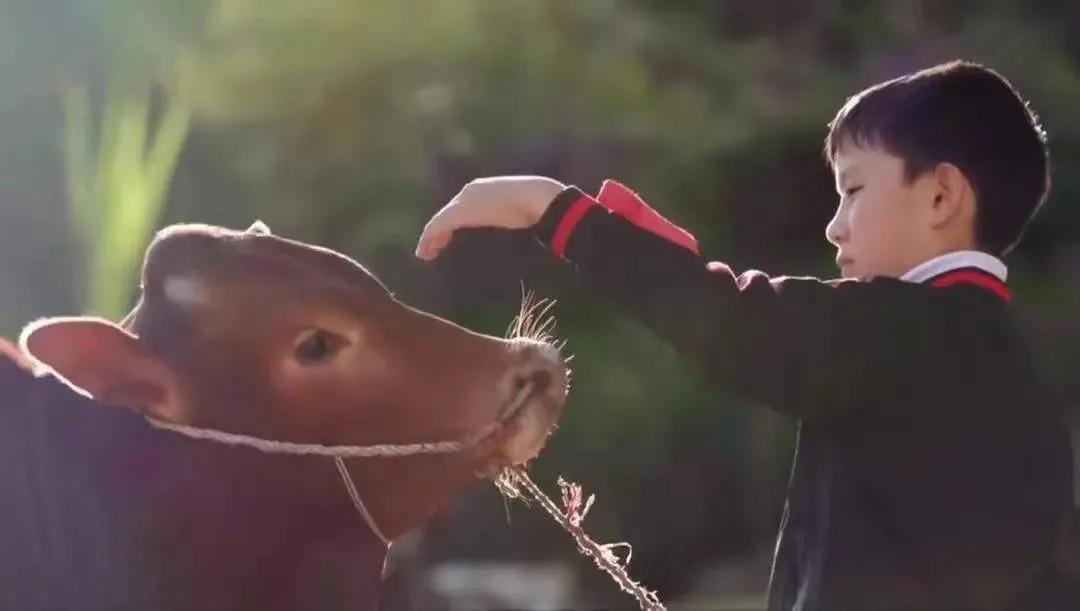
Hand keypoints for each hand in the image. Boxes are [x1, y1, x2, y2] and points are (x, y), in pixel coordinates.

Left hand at [415, 175, 565, 259]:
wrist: (531, 197)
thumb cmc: (532, 204)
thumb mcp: (518, 208)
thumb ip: (511, 212)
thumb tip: (521, 220)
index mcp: (482, 189)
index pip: (460, 207)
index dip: (451, 223)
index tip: (447, 238)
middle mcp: (468, 192)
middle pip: (446, 213)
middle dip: (437, 231)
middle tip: (431, 248)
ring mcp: (462, 202)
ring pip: (438, 221)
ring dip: (430, 238)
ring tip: (425, 254)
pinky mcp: (458, 213)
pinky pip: (437, 226)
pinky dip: (429, 239)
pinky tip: (426, 251)